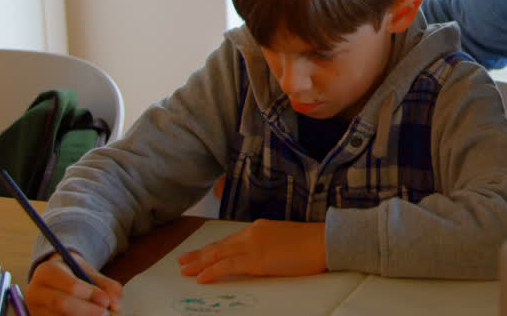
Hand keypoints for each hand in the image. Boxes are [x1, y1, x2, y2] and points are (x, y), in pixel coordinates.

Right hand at [26, 252, 122, 315]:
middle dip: (87, 310)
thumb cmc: (72, 273)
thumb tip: (116, 306)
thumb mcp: (88, 271)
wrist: (51, 278)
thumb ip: (106, 285)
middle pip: (62, 304)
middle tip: (106, 314)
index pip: (70, 285)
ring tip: (99, 315)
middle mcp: (36, 291)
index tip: (106, 300)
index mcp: (47, 271)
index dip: (89, 294)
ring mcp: (35, 308)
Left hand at [177, 219, 326, 282]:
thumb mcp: (284, 239)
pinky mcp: (256, 259)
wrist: (324, 241)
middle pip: (219, 246)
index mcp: (259, 228)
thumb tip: (260, 256)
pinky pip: (227, 265)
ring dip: (199, 263)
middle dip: (199, 255)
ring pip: (218, 254)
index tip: (199, 253)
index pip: (229, 240)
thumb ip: (268, 244)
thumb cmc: (311, 243)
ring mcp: (252, 246)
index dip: (212, 248)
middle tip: (182, 262)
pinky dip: (212, 271)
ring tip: (185, 271)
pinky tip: (201, 278)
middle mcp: (252, 233)